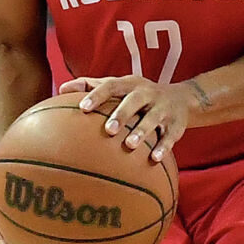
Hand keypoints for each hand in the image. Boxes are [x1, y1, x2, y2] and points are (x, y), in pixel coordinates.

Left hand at [59, 76, 197, 162]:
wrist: (182, 99)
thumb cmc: (138, 95)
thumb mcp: (120, 87)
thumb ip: (91, 86)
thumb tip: (61, 88)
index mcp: (130, 84)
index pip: (111, 85)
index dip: (97, 95)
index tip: (83, 108)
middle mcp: (148, 93)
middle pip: (134, 101)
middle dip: (122, 114)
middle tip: (108, 130)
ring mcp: (164, 108)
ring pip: (154, 118)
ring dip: (142, 131)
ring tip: (130, 145)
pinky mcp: (176, 124)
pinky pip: (170, 136)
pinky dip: (163, 147)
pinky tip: (154, 159)